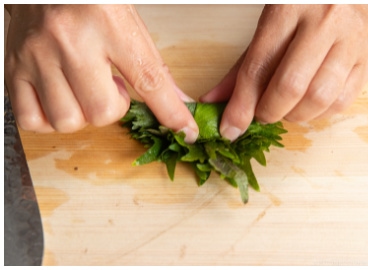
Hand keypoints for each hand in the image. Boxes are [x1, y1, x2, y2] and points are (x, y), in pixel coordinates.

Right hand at [5, 5, 198, 141]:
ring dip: (82, 115)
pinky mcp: (12, 66)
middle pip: (101, 111)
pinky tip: (60, 97)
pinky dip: (50, 119)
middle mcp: (70, 40)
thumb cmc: (87, 0)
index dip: (171, 112)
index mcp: (108, 23)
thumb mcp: (126, 20)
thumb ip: (151, 63)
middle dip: (113, 108)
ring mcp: (36, 55)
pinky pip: (32, 119)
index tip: (185, 130)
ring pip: (67, 121)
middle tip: (111, 87)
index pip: (149, 79)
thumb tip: (180, 101)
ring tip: (84, 88)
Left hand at [200, 4, 367, 140]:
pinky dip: (320, 113)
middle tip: (262, 115)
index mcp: (291, 7)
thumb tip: (217, 100)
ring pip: (319, 98)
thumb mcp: (273, 21)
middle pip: (291, 85)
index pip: (260, 65)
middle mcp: (325, 22)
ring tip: (287, 109)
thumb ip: (247, 61)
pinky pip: (342, 101)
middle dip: (269, 112)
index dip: (242, 104)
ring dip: (296, 116)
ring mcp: (351, 41)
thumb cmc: (309, 5)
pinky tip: (310, 105)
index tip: (230, 126)